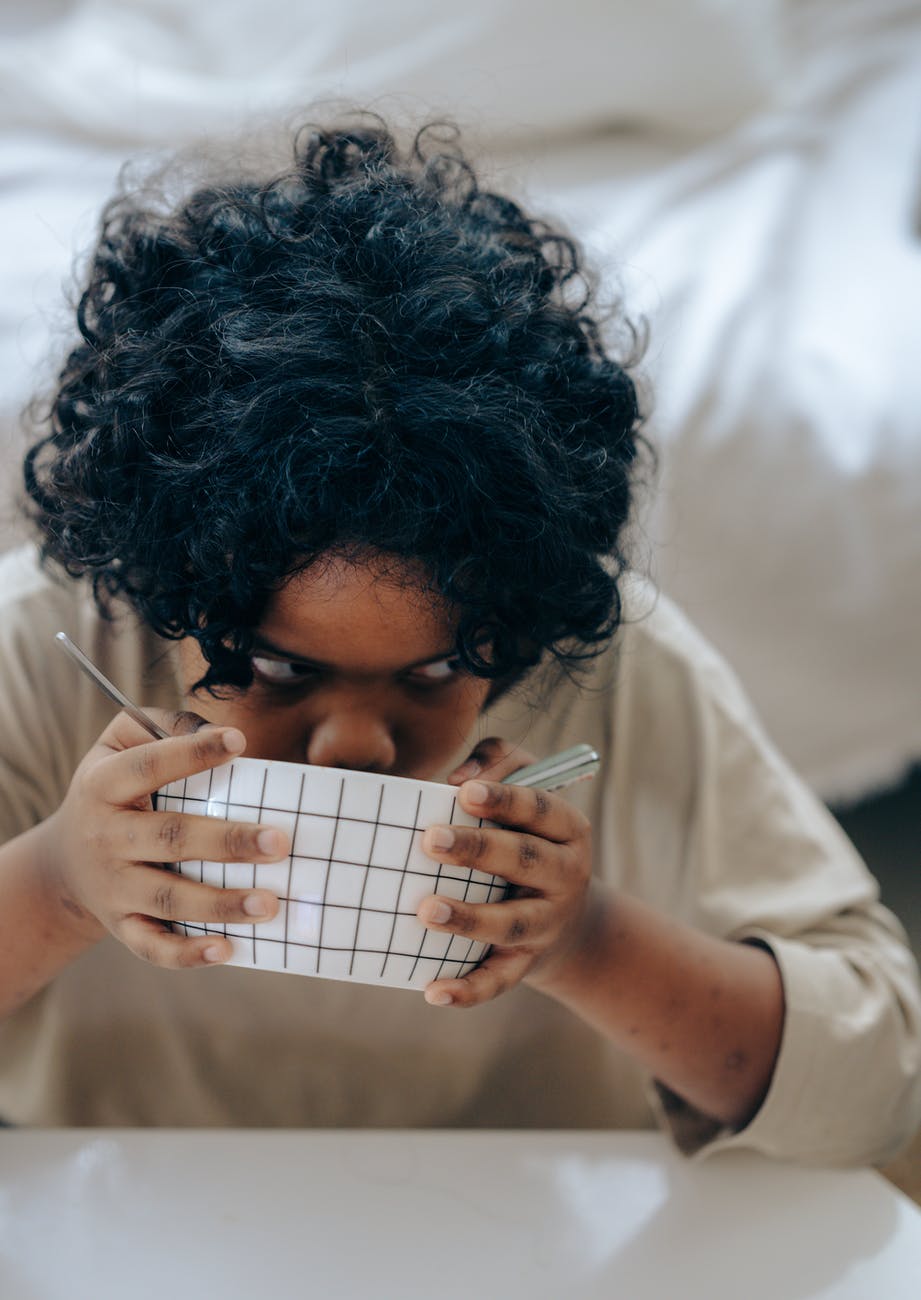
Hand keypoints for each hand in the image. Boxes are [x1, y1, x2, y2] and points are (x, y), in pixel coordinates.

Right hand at [39, 709, 287, 968]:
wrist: (63, 860)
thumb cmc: (113, 788)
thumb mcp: (118, 743)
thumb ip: (165, 725)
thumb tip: (220, 732)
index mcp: (104, 785)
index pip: (149, 766)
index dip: (193, 753)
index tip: (239, 741)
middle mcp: (106, 837)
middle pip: (170, 839)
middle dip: (228, 842)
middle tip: (280, 841)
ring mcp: (114, 887)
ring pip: (169, 899)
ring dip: (221, 904)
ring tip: (270, 902)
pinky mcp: (122, 925)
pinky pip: (152, 946)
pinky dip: (187, 954)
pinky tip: (227, 949)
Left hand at [418, 737, 592, 1007]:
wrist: (566, 916)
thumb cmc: (526, 833)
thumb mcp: (526, 788)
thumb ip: (498, 762)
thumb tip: (457, 778)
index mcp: (566, 829)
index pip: (540, 809)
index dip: (505, 799)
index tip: (463, 792)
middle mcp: (564, 876)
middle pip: (525, 861)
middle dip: (478, 850)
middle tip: (430, 839)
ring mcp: (546, 923)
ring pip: (511, 923)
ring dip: (469, 918)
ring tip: (425, 909)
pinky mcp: (525, 962)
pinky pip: (498, 979)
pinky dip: (467, 990)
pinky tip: (432, 992)